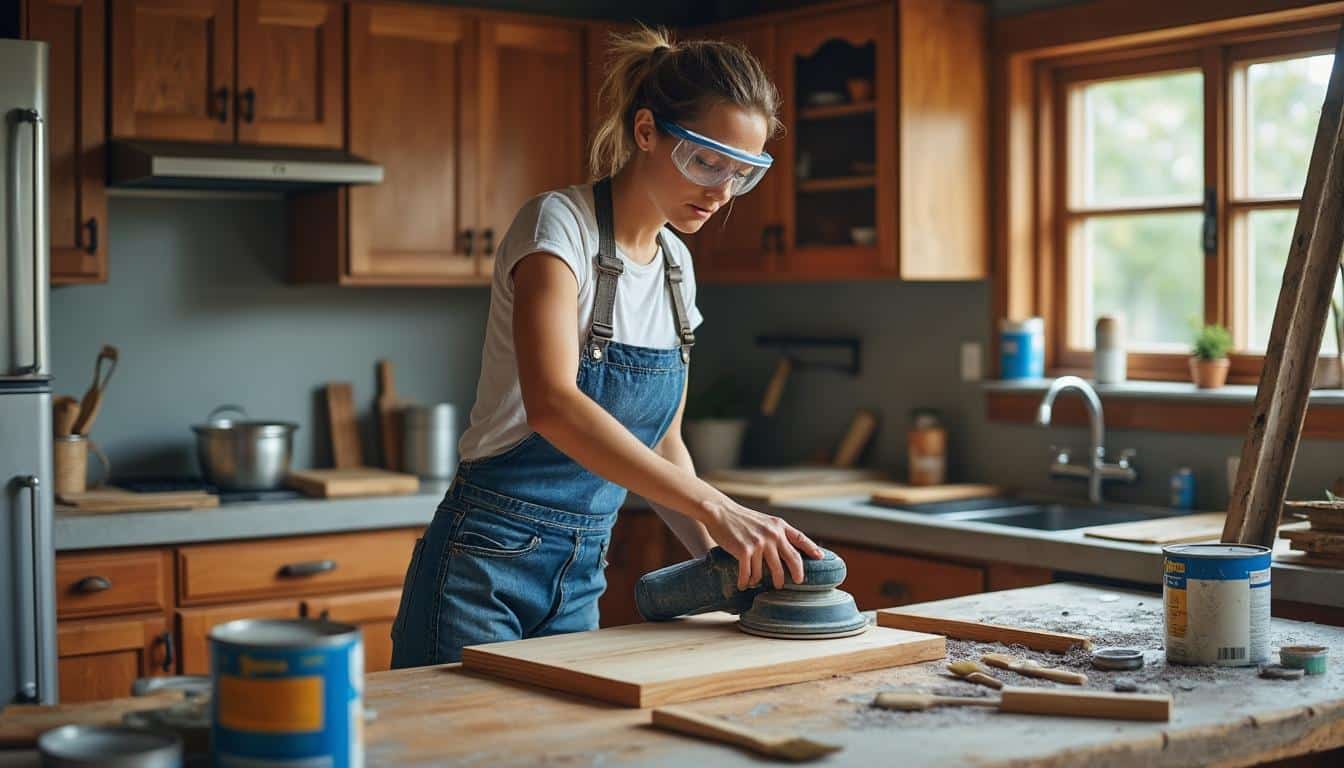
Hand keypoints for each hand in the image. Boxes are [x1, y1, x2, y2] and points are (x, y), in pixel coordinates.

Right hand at [699, 494, 824, 590]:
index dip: (812, 549)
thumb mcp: (764, 522)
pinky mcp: (745, 551)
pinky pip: (749, 574)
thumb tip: (786, 552)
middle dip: (795, 574)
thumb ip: (775, 533)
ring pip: (767, 571)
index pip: (800, 539)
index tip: (820, 558)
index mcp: (779, 526)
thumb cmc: (741, 519)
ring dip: (761, 580)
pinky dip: (746, 582)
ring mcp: (760, 543)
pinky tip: (744, 584)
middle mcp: (773, 534)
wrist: (720, 512)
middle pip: (792, 560)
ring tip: (756, 583)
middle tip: (794, 582)